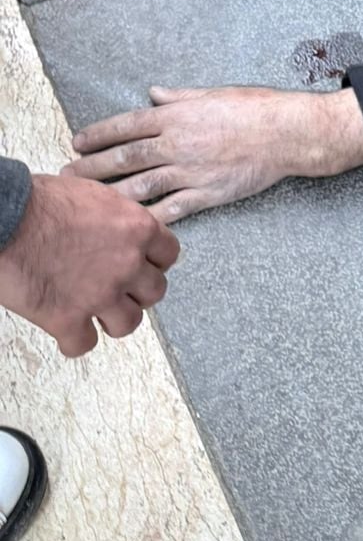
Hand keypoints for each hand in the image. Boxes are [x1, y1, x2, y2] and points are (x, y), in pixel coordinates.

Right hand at [0, 172, 179, 356]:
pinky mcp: (67, 318)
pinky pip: (84, 344)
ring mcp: (100, 295)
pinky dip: (74, 340)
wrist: (4, 219)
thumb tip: (118, 229)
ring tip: (96, 312)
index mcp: (137, 229)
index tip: (142, 265)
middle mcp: (126, 264)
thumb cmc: (38, 201)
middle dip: (136, 292)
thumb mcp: (93, 196)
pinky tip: (65, 329)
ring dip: (112, 319)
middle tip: (118, 289)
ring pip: (128, 324)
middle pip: (154, 292)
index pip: (169, 255)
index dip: (153, 262)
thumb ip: (116, 218)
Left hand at [67, 84, 362, 225]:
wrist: (288, 133)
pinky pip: (172, 208)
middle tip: (68, 175)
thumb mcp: (213, 93)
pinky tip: (129, 224)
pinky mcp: (208, 193)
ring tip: (88, 202)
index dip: (98, 134)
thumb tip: (152, 93)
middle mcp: (178, 143)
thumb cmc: (255, 108)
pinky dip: (149, 216)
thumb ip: (178, 97)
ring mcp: (191, 171)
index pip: (126, 124)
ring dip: (111, 194)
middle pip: (125, 157)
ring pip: (141, 185)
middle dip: (92, 167)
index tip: (77, 141)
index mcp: (177, 116)